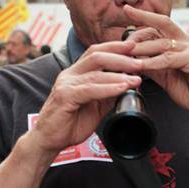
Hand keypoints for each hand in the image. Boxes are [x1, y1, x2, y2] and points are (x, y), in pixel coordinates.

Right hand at [29, 40, 142, 155]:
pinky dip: (108, 88)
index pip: (96, 52)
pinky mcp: (65, 96)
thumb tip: (128, 86)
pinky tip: (122, 88)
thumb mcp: (95, 107)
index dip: (115, 47)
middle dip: (121, 57)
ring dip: (119, 74)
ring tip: (136, 78)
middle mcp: (69, 74)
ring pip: (95, 73)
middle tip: (140, 63)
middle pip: (96, 56)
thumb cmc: (69, 124)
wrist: (49, 140)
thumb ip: (108, 94)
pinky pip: (90, 89)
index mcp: (75, 73)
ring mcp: (66, 84)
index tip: (134, 47)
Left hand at [123, 5, 188, 118]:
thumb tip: (134, 60)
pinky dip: (153, 63)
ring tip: (125, 54)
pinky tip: (140, 66)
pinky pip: (169, 59)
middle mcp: (187, 41)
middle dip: (140, 25)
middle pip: (161, 24)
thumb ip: (153, 66)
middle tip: (121, 40)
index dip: (143, 16)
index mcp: (181, 42)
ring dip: (142, 49)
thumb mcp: (167, 76)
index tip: (127, 9)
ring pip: (162, 43)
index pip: (160, 23)